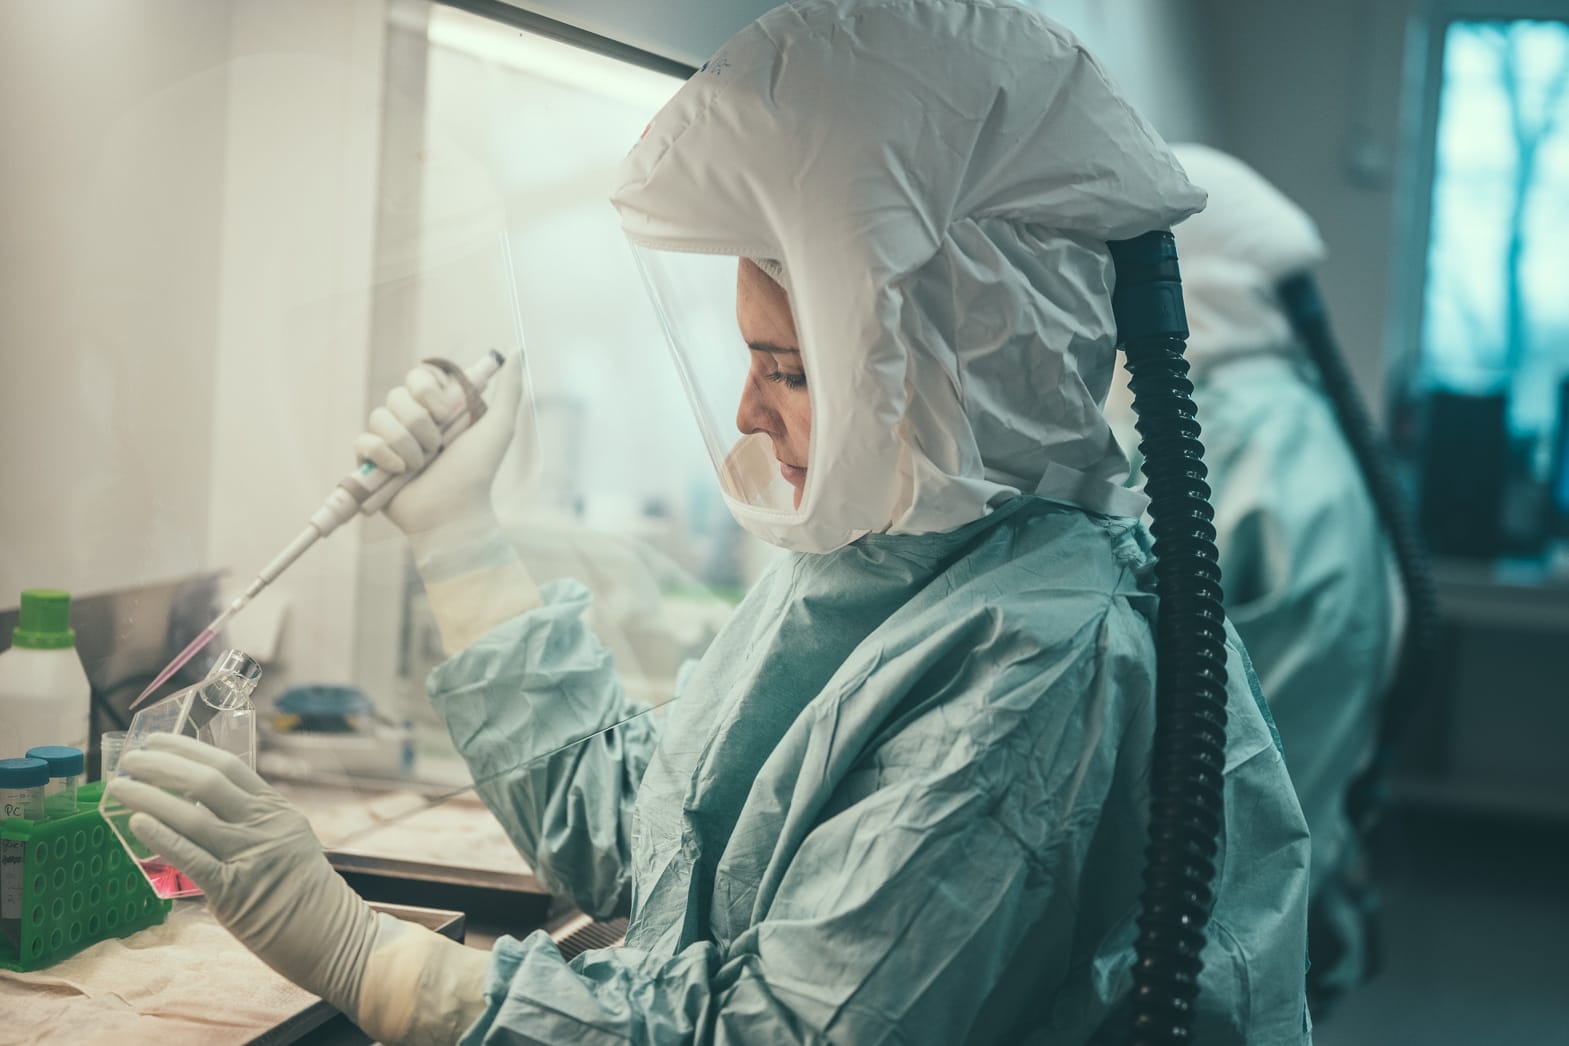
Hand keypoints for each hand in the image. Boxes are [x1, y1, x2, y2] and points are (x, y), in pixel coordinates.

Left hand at [109, 734, 378, 1016]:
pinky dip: (163, 837)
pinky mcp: (236, 891)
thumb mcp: (287, 840)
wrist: (332, 935)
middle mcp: (266, 825)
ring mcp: (251, 856)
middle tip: (130, 760)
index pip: (229, 766)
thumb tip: (196, 806)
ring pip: (194, 816)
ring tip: (121, 788)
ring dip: (151, 797)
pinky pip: (193, 858)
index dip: (188, 749)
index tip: (156, 739)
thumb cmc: (304, 892)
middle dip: (163, 765)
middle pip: (208, 782)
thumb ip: (250, 822)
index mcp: (277, 809)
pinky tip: (138, 823)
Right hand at [354, 355, 523, 538]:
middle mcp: (411, 418)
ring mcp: (388, 438)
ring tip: (422, 466)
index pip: (418, 375)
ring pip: (379, 417)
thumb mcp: (499, 427)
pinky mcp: (369, 460)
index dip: (428, 391)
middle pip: (397, 395)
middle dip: (420, 424)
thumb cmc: (478, 472)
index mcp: (437, 407)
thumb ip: (510, 389)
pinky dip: (384, 456)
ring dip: (407, 445)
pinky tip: (401, 472)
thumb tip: (518, 351)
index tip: (445, 412)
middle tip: (438, 448)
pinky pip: (363, 441)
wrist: (453, 512)